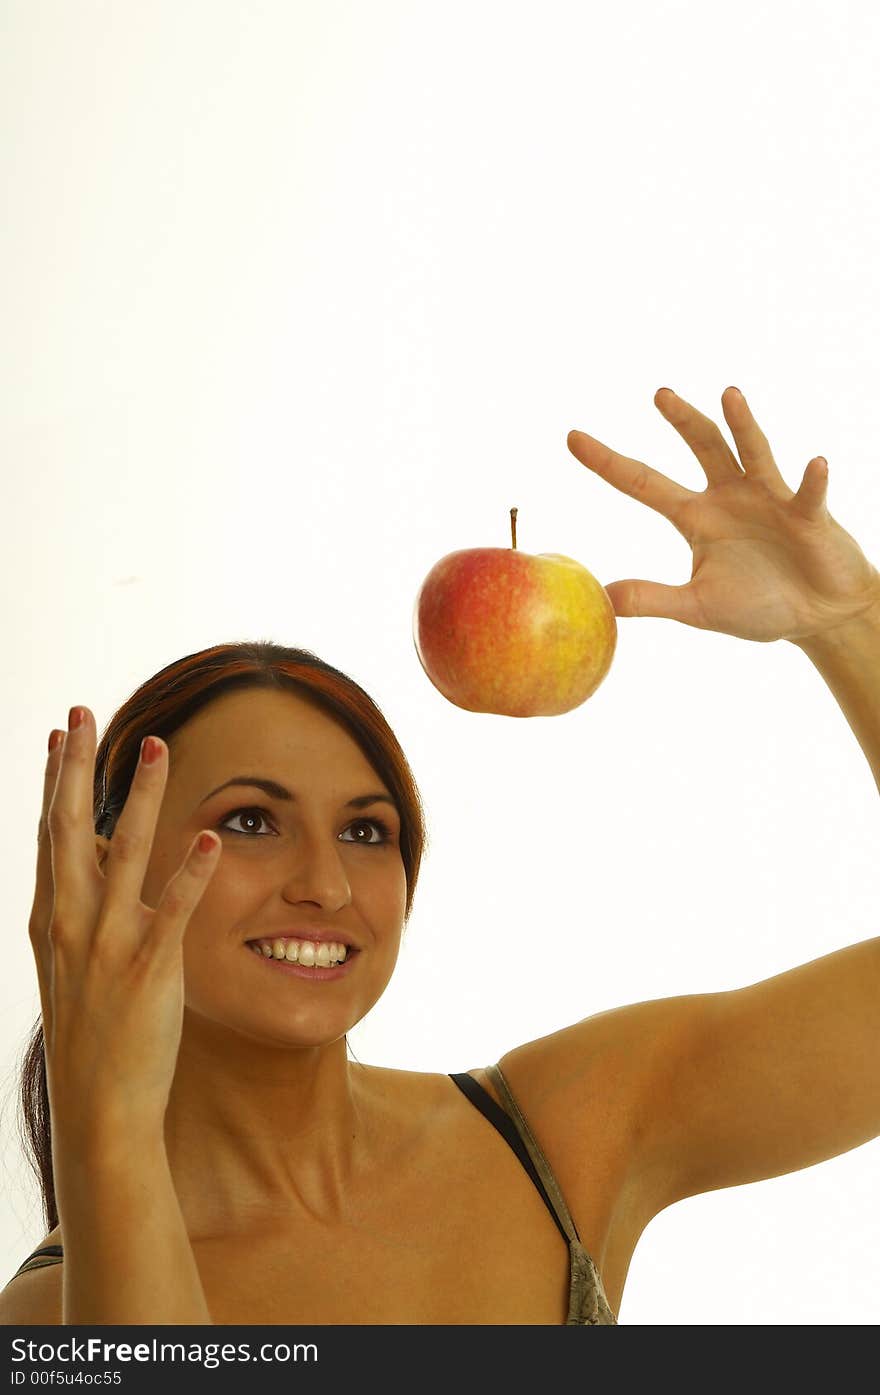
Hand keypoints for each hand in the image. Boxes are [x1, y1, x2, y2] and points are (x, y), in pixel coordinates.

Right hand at [28, 707, 221, 1147]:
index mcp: (53, 920)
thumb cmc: (94, 1037)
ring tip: (156, 746)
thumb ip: (83, 908)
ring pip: (124, 854)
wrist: (100, 1111)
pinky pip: (172, 912)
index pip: (51, 834)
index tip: (60, 732)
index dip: (54, 780)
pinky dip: (190, 874)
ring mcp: (108, 946)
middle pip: (70, 829)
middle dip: (75, 767)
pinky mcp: (148, 970)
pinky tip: (209, 839)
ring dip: (141, 796)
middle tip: (81, 712)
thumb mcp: (75, 964)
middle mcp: (72, 925)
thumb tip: (98, 854)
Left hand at [567, 386, 879, 643]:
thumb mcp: (698, 608)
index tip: (571, 437)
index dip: (608, 462)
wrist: (816, 614)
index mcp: (696, 516)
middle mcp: (729, 497)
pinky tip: (814, 465)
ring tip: (729, 394)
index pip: (643, 482)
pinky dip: (812, 480)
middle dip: (681, 420)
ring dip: (742, 425)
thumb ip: (653, 599)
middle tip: (659, 394)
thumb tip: (603, 599)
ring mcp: (770, 500)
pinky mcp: (808, 515)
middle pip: (701, 447)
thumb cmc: (757, 606)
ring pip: (751, 452)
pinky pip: (808, 494)